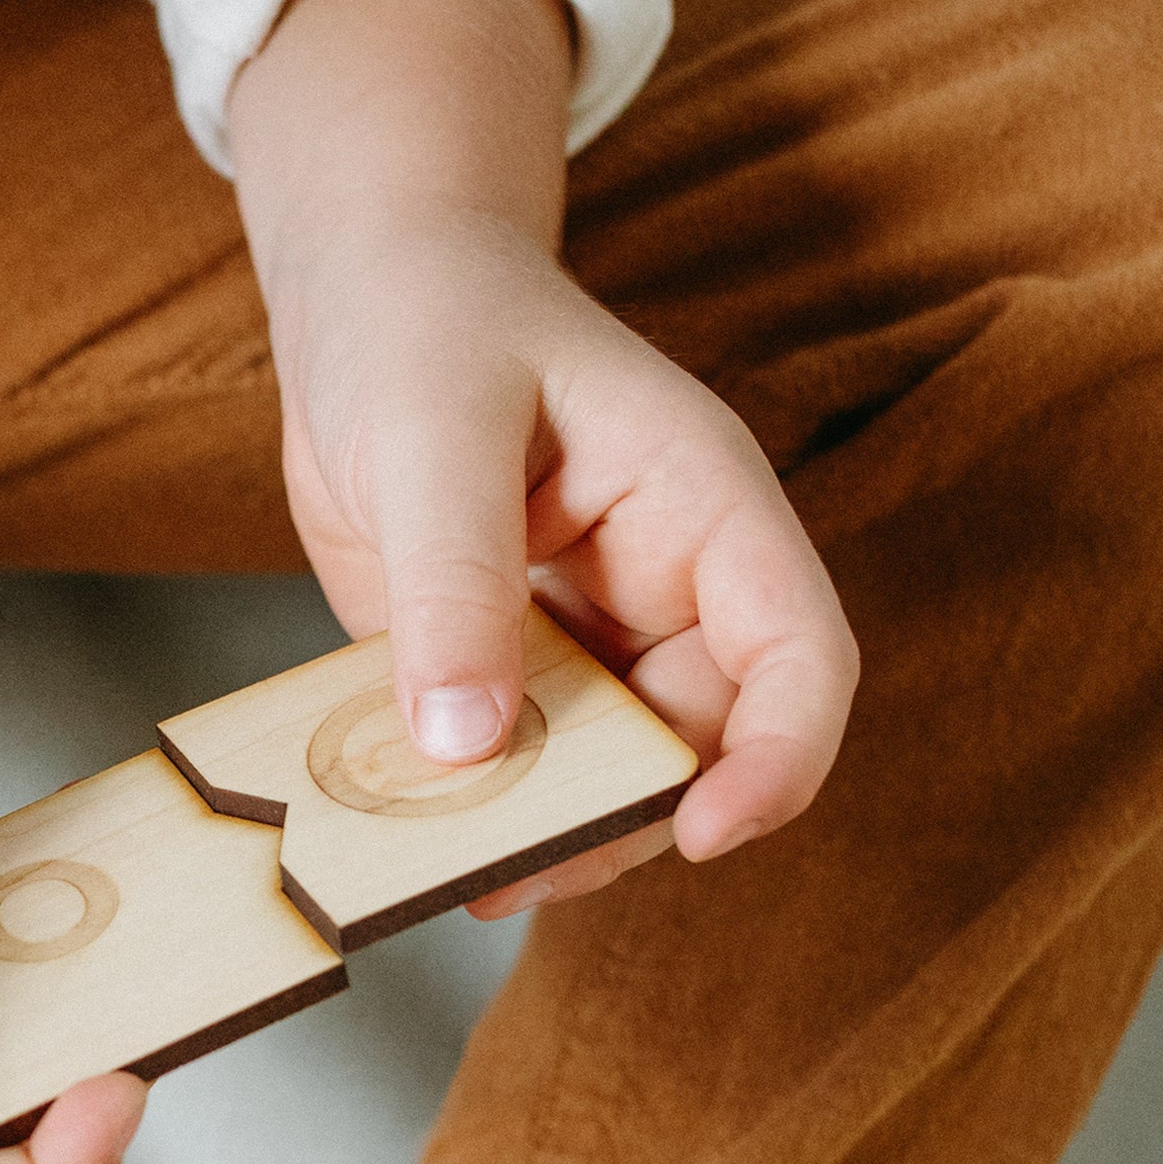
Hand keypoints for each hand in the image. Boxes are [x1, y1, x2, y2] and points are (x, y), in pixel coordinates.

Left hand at [227, 0, 857, 917]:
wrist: (363, 293)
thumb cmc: (425, 317)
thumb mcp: (432, 432)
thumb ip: (453, 582)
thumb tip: (467, 744)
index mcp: (703, 508)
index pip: (799, 653)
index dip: (778, 758)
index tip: (702, 833)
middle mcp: (666, 587)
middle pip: (700, 745)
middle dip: (624, 823)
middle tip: (516, 870)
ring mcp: (591, 636)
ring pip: (610, 776)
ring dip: (546, 832)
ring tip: (456, 865)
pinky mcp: (513, 668)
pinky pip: (517, 764)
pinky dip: (475, 809)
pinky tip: (409, 832)